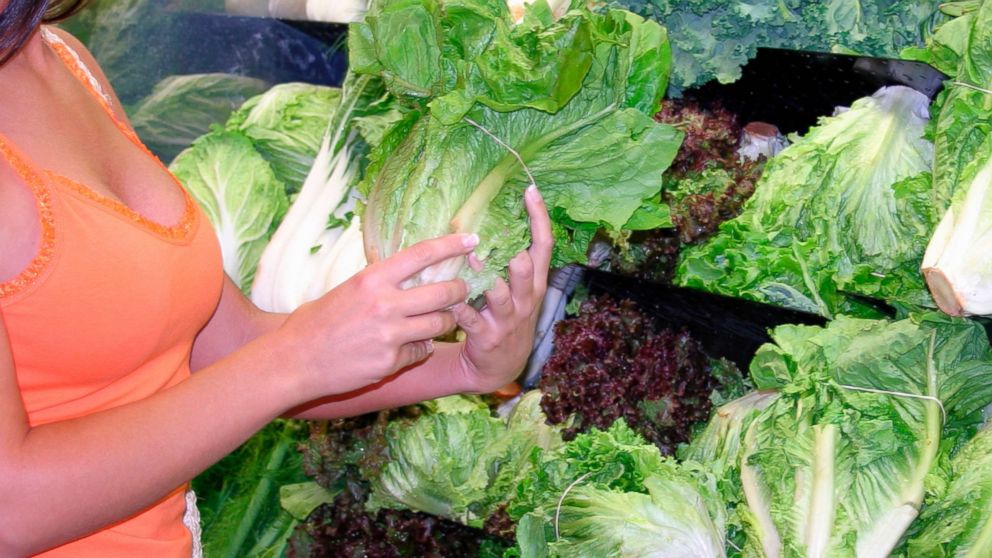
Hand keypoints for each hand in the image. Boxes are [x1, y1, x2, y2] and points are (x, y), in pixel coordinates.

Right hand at [275, 233, 476, 399]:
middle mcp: (385, 304)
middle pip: (444, 291)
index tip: (472, 239)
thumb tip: (410, 273)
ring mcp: (390, 335)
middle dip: (460, 291)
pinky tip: (404, 348)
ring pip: (441, 323)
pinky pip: (422, 351)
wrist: (294, 361)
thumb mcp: (347, 290)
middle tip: (463, 291)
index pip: (422, 254)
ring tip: (437, 321)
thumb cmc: (317, 322)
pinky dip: (419, 349)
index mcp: (372, 279)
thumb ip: (380, 283)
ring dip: (445, 322)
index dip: (451, 245)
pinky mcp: (391, 362)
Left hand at [451, 185, 552, 392]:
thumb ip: (510, 262)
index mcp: (534, 283)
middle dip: (512, 250)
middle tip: (494, 233)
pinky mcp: (487, 336)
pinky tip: (446, 296)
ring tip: (468, 259)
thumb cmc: (506, 319)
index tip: (529, 190)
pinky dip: (457, 305)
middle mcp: (525, 298)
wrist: (500, 367)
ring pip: (498, 291)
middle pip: (525, 266)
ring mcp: (508, 318)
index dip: (539, 217)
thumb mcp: (517, 292)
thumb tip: (492, 223)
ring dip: (482, 275)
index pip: (543, 245)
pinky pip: (470, 317)